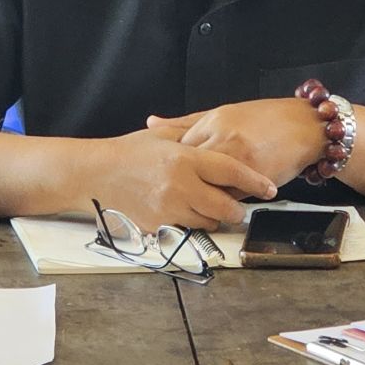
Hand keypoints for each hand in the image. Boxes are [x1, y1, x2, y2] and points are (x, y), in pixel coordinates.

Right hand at [92, 129, 277, 231]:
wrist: (95, 174)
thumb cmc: (128, 153)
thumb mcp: (162, 137)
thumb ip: (194, 136)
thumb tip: (222, 135)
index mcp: (184, 159)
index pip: (231, 172)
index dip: (254, 182)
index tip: (269, 188)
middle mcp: (180, 186)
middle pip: (226, 206)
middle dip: (237, 209)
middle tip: (240, 205)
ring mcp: (169, 209)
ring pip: (208, 222)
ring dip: (214, 217)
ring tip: (210, 206)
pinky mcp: (158, 225)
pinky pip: (186, 228)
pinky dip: (192, 222)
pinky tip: (186, 211)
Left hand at [148, 98, 327, 185]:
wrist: (306, 126)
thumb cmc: (264, 119)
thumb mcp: (221, 113)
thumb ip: (184, 122)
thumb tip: (151, 122)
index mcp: (212, 122)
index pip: (178, 149)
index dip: (169, 165)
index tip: (163, 174)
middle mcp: (224, 140)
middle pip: (189, 171)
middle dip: (180, 184)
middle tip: (173, 193)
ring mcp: (241, 161)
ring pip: (209, 188)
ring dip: (201, 197)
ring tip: (194, 202)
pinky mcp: (256, 180)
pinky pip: (232, 198)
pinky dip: (223, 203)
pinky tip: (218, 204)